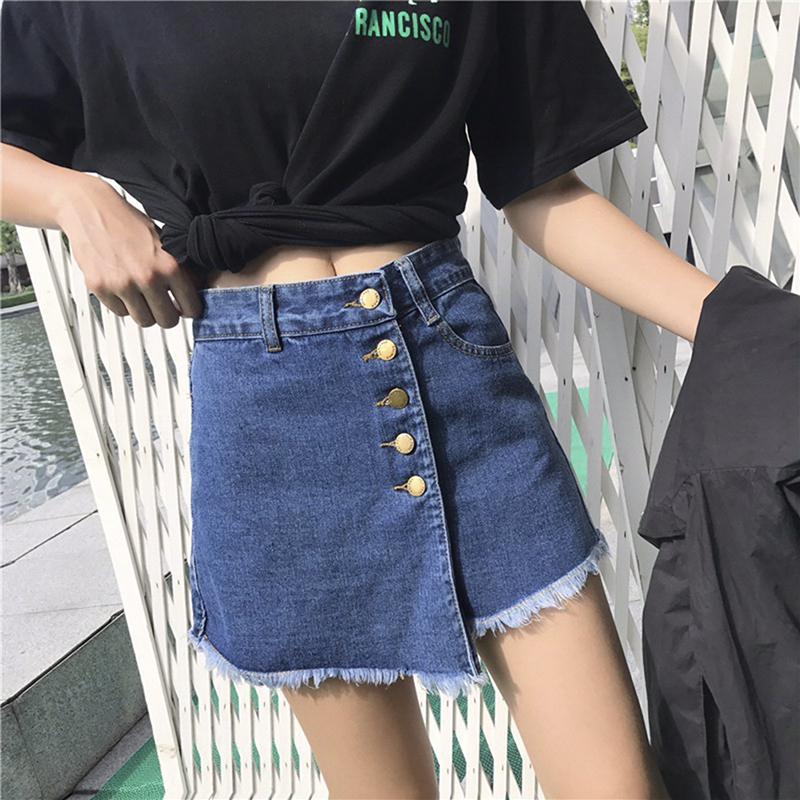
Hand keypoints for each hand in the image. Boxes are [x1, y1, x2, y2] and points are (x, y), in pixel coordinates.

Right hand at [57, 177, 203, 327]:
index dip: (189, 310)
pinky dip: (123, 305)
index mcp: (169, 265)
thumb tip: (194, 291)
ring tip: (142, 296)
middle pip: (167, 321)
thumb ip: (179, 269)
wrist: (91, 209)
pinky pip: (120, 312)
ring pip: (144, 321)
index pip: (190, 307)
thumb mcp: (164, 242)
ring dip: (145, 312)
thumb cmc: (128, 223)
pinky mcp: (100, 288)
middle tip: (163, 307)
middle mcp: (147, 277)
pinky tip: (124, 289)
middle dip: (167, 315)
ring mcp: (122, 284)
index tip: (184, 308)